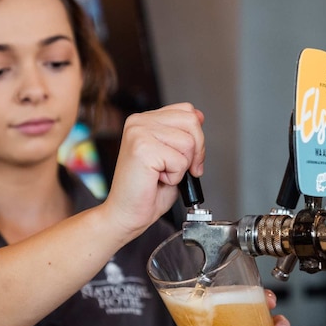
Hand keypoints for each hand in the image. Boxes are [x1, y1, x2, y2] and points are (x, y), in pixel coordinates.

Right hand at [104, 102, 204, 236]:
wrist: (126, 213)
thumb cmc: (147, 190)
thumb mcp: (172, 155)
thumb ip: (183, 134)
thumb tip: (199, 116)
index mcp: (145, 120)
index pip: (187, 111)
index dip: (196, 137)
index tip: (188, 158)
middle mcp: (139, 122)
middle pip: (191, 121)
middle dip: (195, 151)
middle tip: (179, 170)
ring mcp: (139, 133)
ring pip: (188, 142)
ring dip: (182, 166)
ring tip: (161, 174)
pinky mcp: (142, 149)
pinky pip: (179, 160)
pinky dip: (175, 176)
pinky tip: (157, 179)